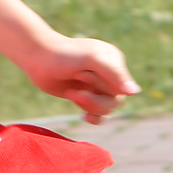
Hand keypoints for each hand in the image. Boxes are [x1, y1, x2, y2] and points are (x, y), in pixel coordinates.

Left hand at [18, 34, 137, 124]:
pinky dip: (93, 117)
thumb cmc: (63, 55)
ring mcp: (97, 86)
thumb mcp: (90, 59)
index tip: (81, 75)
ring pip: (107, 109)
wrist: (37, 59)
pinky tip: (83, 116)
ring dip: (89, 106)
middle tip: (73, 90)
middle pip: (115, 101)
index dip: (102, 87)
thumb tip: (135, 93)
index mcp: (114, 60)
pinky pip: (99, 115)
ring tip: (71, 94)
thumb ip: (113, 73)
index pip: (121, 87)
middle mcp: (109, 74)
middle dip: (93, 100)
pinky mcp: (86, 96)